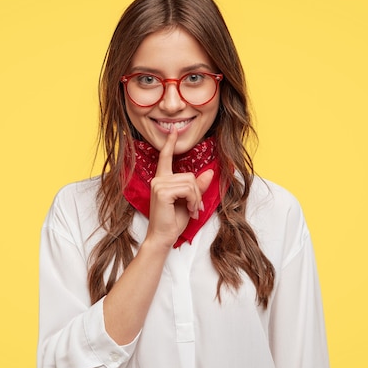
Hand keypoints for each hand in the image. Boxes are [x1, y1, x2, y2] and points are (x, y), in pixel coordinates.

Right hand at [146, 126, 213, 247]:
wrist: (162, 237)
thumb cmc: (172, 221)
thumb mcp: (189, 201)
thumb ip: (197, 187)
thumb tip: (209, 172)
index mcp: (162, 180)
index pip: (165, 157)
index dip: (170, 143)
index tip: (173, 130)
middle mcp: (158, 179)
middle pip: (189, 175)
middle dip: (197, 192)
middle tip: (195, 208)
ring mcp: (159, 184)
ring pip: (190, 182)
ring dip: (196, 199)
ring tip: (192, 210)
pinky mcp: (163, 191)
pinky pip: (187, 189)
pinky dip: (193, 201)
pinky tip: (189, 210)